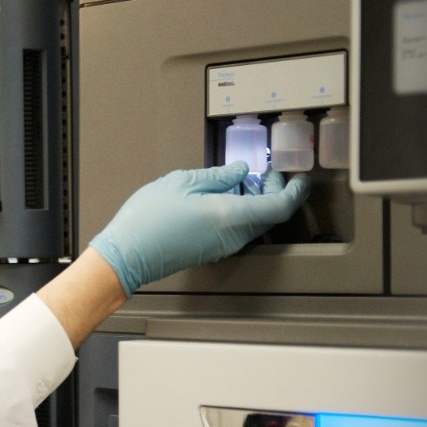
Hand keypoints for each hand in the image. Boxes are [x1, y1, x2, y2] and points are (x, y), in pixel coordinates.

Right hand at [88, 161, 311, 295]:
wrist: (127, 254)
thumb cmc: (150, 219)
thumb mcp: (184, 182)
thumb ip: (218, 176)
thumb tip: (240, 171)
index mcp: (231, 215)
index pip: (280, 207)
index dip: (296, 191)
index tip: (299, 178)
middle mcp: (234, 235)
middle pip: (271, 215)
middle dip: (276, 192)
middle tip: (269, 173)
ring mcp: (224, 246)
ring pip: (256, 223)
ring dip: (258, 201)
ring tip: (244, 181)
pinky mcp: (213, 250)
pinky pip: (240, 230)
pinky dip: (243, 211)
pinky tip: (226, 196)